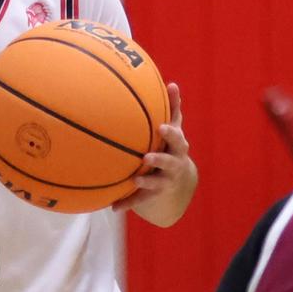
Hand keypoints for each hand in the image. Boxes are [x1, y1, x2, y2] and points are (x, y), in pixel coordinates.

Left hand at [118, 83, 197, 224]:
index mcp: (177, 147)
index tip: (161, 127)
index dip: (170, 133)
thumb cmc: (171, 145)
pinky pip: (140, 201)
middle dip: (161, 160)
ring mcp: (165, 182)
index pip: (176, 138)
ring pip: (157, 184)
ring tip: (136, 179)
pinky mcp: (154, 195)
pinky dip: (127, 203)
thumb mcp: (174, 128)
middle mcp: (174, 165)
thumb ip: (172, 107)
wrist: (179, 180)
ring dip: (147, 182)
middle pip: (170, 163)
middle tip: (147, 157)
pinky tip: (113, 207)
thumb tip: (172, 83)